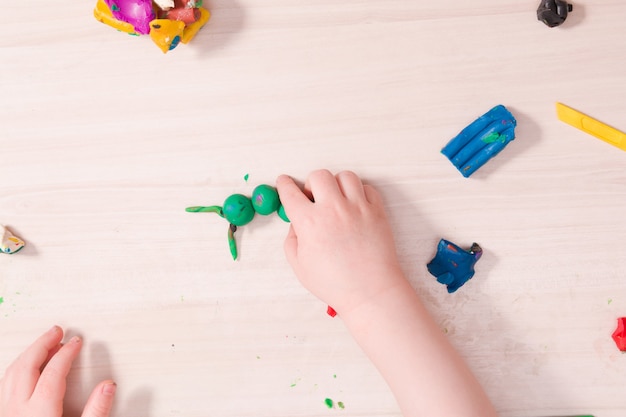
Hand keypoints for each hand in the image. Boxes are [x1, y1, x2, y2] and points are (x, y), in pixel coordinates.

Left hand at [0, 326, 115, 416]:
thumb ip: (96, 410)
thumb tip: (108, 386)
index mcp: (40, 412)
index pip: (53, 372)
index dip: (66, 354)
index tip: (76, 342)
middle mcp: (18, 410)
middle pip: (26, 367)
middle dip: (43, 344)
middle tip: (57, 332)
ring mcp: (7, 412)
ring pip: (11, 374)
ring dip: (28, 354)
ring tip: (45, 343)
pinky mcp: (4, 415)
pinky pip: (5, 384)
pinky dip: (18, 368)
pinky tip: (27, 366)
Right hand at [276, 170, 405, 315]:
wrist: (370, 292)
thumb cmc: (335, 283)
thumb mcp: (299, 266)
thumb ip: (292, 239)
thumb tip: (296, 222)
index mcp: (310, 222)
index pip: (290, 192)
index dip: (284, 184)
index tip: (284, 182)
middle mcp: (333, 209)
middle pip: (319, 175)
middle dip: (312, 183)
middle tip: (314, 198)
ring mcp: (357, 208)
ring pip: (345, 176)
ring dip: (337, 184)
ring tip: (336, 199)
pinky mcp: (377, 211)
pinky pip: (367, 188)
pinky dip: (359, 193)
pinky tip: (354, 207)